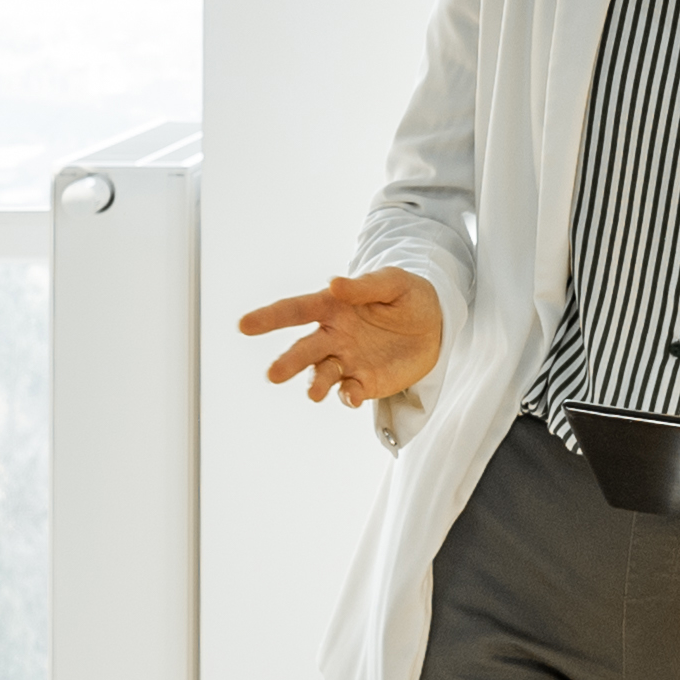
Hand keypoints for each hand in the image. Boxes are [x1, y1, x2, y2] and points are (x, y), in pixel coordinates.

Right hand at [237, 268, 444, 408]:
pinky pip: (350, 392)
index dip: (269, 317)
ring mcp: (347, 361)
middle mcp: (332, 336)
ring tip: (314, 393)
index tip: (244, 325)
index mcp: (332, 307)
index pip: (295, 310)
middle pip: (304, 349)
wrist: (436, 325)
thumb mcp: (393, 282)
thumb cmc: (408, 296)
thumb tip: (334, 284)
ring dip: (316, 384)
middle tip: (274, 374)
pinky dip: (348, 396)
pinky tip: (352, 396)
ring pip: (322, 374)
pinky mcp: (365, 382)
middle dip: (288, 362)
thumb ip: (365, 286)